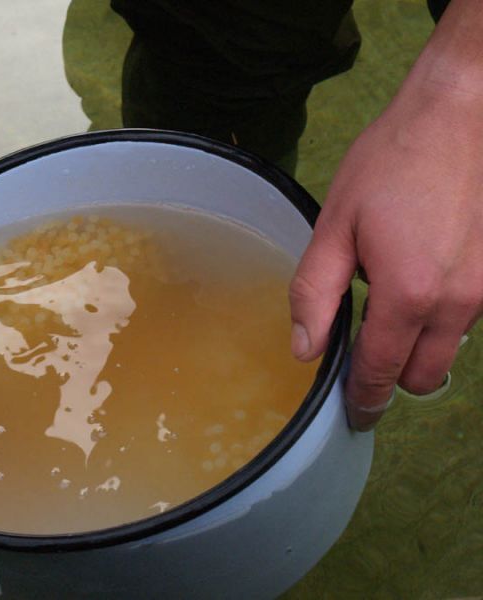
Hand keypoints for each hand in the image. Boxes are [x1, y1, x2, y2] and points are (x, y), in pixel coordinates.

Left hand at [288, 81, 482, 429]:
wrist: (463, 111)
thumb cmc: (393, 161)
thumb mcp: (335, 225)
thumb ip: (314, 294)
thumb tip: (304, 349)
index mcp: (409, 294)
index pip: (381, 371)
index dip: (363, 398)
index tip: (354, 414)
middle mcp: (459, 302)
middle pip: (424, 375)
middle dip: (392, 376)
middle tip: (364, 354)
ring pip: (450, 347)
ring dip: (419, 342)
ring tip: (391, 296)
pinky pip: (470, 315)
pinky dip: (443, 313)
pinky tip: (424, 271)